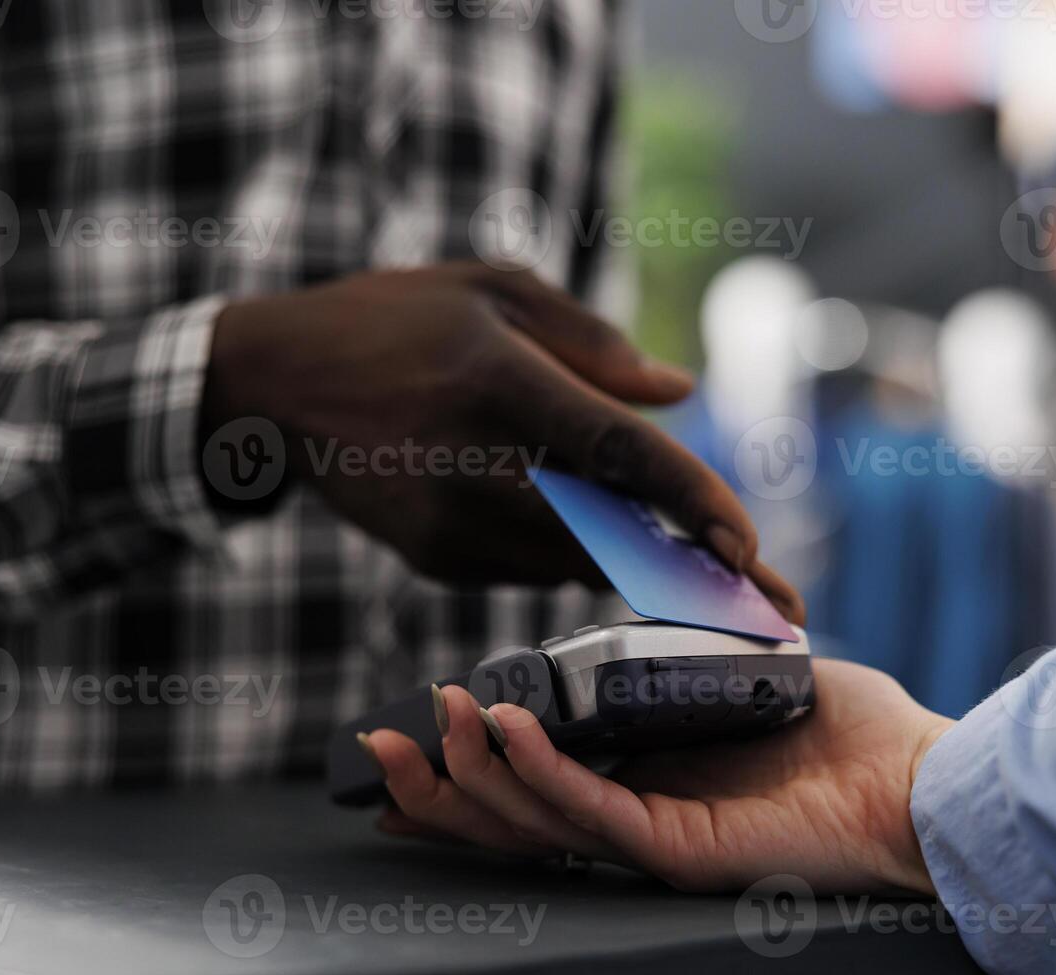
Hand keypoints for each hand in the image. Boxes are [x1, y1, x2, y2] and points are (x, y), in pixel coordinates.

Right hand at [204, 262, 801, 616]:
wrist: (275, 387)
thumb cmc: (395, 321)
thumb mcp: (490, 291)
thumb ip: (592, 342)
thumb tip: (679, 394)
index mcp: (501, 385)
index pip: (621, 454)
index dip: (696, 502)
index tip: (754, 548)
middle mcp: (478, 468)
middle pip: (617, 534)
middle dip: (703, 573)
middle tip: (780, 601)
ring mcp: (450, 526)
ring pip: (579, 558)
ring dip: (642, 559)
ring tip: (706, 565)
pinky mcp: (434, 560)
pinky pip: (531, 565)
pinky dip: (572, 550)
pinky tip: (584, 526)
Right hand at [362, 657, 953, 894]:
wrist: (920, 782)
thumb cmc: (847, 732)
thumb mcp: (742, 672)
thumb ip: (690, 647)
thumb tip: (656, 592)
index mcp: (639, 782)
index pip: (529, 786)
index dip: (464, 768)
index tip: (409, 734)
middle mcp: (632, 818)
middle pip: (506, 816)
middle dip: (434, 785)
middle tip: (377, 742)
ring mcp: (652, 839)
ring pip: (531, 820)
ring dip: (472, 770)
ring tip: (431, 719)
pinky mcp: (680, 845)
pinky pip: (591, 810)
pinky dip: (539, 771)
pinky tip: (502, 729)